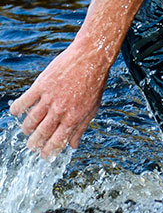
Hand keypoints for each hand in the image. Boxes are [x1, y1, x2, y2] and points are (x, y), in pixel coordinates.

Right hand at [9, 41, 109, 158]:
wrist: (91, 57)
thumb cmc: (95, 82)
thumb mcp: (93, 107)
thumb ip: (82, 126)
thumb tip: (73, 145)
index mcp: (74, 117)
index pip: (57, 142)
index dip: (48, 151)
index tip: (44, 155)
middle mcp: (60, 110)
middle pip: (41, 135)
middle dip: (34, 144)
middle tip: (32, 145)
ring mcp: (49, 98)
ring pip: (30, 121)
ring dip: (27, 128)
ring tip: (28, 129)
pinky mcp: (41, 85)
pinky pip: (23, 102)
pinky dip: (16, 109)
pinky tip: (16, 111)